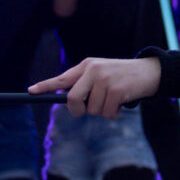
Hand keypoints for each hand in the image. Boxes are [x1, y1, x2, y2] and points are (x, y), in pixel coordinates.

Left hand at [30, 56, 162, 118]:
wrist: (148, 72)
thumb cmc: (121, 76)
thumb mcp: (101, 74)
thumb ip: (84, 83)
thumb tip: (66, 101)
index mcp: (86, 66)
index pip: (62, 78)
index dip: (45, 86)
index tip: (30, 91)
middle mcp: (93, 70)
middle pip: (73, 99)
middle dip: (79, 110)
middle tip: (88, 108)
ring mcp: (105, 79)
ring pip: (92, 110)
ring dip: (102, 111)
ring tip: (113, 100)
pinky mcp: (116, 90)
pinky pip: (106, 112)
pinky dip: (113, 113)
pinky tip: (120, 103)